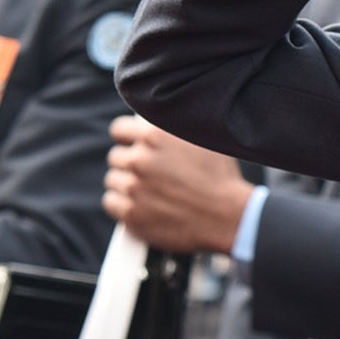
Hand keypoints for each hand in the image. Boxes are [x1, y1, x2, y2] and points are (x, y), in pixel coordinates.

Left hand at [103, 114, 251, 252]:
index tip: (137, 148)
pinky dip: (124, 205)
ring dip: (127, 185)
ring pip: (113, 181)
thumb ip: (172, 126)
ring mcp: (134, 188)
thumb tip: (152, 121)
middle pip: (116, 157)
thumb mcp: (203, 138)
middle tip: (151, 175)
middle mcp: (140, 159)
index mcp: (155, 135)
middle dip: (130, 164)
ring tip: (150, 192)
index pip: (119, 130)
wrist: (228, 217)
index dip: (129, 139)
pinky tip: (143, 206)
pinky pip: (111, 203)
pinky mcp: (132, 214)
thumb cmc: (220, 178)